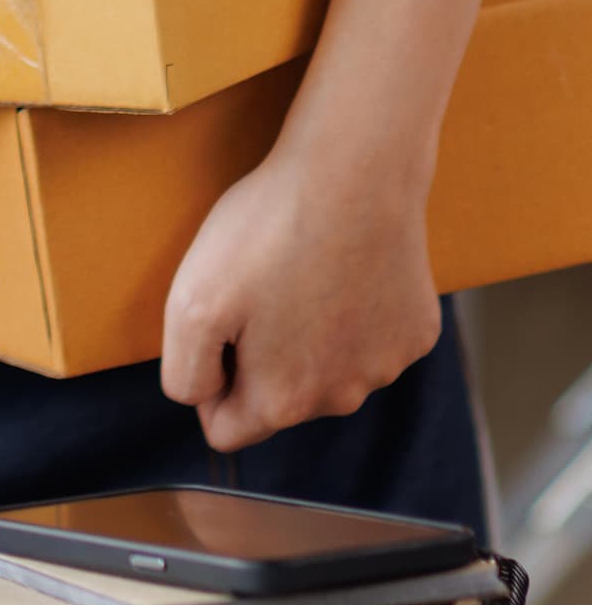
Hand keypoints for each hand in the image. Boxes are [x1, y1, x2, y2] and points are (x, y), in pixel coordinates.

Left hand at [161, 135, 442, 454]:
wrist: (353, 175)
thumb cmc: (266, 234)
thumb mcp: (190, 304)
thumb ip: (187, 373)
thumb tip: (204, 401)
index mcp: (284, 401)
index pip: (228, 429)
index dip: (207, 381)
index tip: (212, 330)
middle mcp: (343, 397)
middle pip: (278, 400)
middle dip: (257, 358)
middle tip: (253, 290)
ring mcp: (387, 366)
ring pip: (325, 370)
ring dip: (305, 336)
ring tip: (296, 273)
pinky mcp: (416, 331)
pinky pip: (367, 339)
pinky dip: (350, 313)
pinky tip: (339, 267)